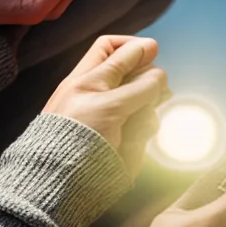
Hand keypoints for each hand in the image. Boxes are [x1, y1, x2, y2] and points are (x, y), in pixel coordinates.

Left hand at [42, 35, 167, 173]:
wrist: (66, 180)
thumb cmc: (78, 136)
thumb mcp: (109, 104)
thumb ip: (137, 86)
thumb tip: (159, 72)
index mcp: (88, 78)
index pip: (112, 48)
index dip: (134, 46)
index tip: (153, 52)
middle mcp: (102, 94)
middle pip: (136, 75)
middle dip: (148, 82)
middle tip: (156, 92)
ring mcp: (115, 117)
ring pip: (145, 102)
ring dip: (148, 109)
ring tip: (141, 123)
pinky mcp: (124, 138)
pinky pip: (144, 126)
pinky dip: (145, 129)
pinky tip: (138, 138)